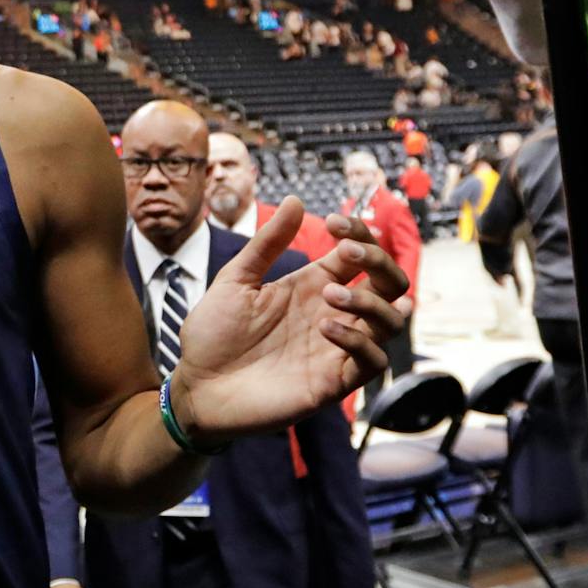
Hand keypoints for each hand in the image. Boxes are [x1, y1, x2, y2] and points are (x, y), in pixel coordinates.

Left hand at [167, 200, 410, 445]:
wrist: (197, 387)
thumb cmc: (213, 333)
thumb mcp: (236, 280)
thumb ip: (266, 243)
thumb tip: (296, 200)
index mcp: (312, 285)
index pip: (359, 255)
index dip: (358, 234)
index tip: (334, 223)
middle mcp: (332, 314)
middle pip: (389, 284)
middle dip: (379, 260)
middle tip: (347, 252)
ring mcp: (337, 348)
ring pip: (391, 321)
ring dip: (370, 301)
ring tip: (329, 294)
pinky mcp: (334, 382)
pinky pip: (373, 361)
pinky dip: (359, 340)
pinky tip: (326, 328)